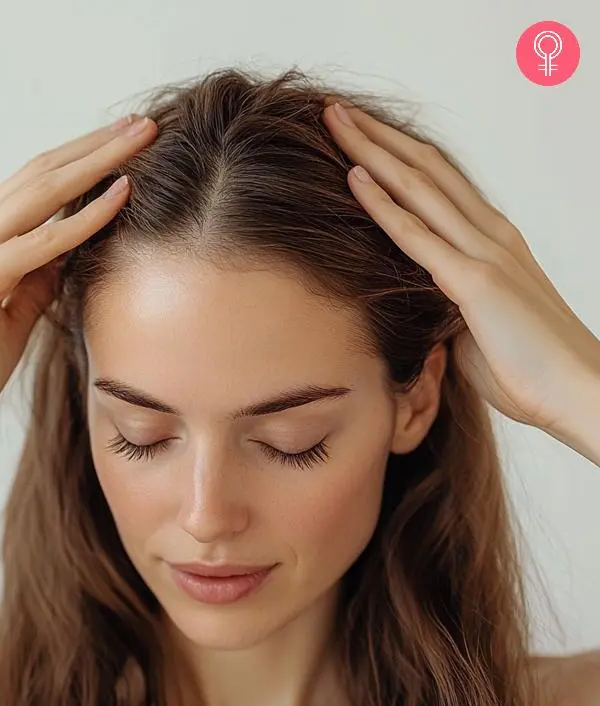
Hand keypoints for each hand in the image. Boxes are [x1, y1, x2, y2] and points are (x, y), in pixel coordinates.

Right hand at [0, 114, 156, 448]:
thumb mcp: (11, 318)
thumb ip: (36, 282)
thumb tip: (70, 256)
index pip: (35, 186)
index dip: (81, 161)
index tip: (126, 146)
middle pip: (40, 173)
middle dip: (95, 146)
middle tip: (142, 123)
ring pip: (40, 192)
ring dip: (96, 162)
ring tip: (140, 139)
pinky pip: (39, 244)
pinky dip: (84, 219)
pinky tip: (121, 195)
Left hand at [323, 101, 599, 435]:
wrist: (577, 391)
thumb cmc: (528, 367)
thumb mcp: (476, 325)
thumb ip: (446, 303)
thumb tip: (420, 305)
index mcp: (492, 241)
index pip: (438, 182)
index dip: (397, 154)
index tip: (359, 136)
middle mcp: (489, 233)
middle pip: (424, 169)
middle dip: (376, 137)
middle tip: (336, 110)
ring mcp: (484, 252)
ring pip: (418, 187)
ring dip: (371, 152)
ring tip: (334, 121)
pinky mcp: (475, 281)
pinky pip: (418, 235)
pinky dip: (383, 205)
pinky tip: (354, 179)